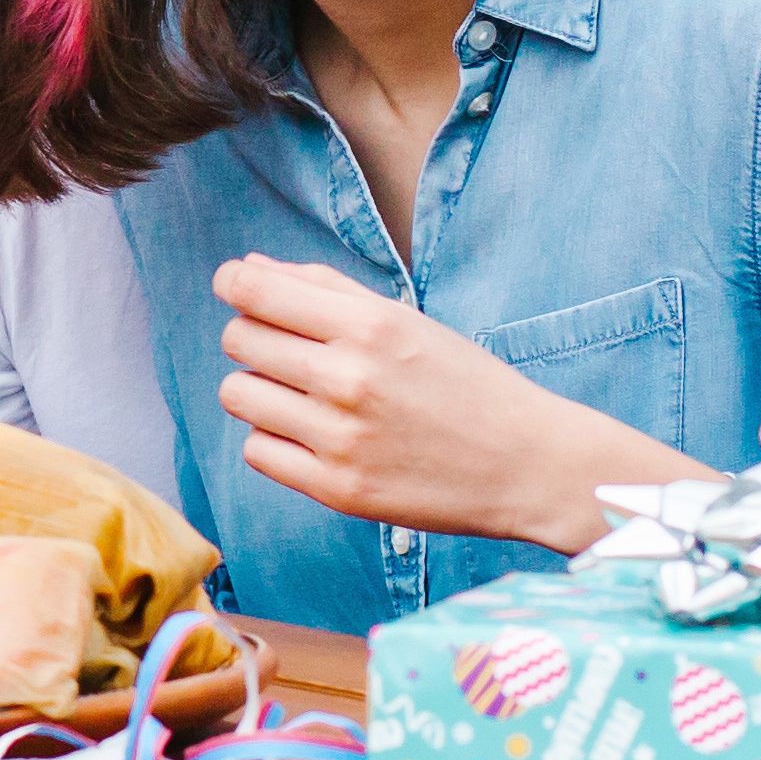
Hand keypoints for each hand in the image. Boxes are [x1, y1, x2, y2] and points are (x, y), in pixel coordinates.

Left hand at [208, 256, 667, 552]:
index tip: (237, 289)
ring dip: (260, 390)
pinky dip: (274, 440)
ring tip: (302, 396)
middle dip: (252, 337)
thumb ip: (325, 289)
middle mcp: (350, 378)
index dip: (234, 284)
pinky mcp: (338, 489)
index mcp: (371, 326)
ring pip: (239, 395)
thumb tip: (247, 270)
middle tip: (289, 350)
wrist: (526, 464)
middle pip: (238, 340)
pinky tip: (312, 435)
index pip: (255, 290)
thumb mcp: (405, 321)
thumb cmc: (466, 384)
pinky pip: (256, 452)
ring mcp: (341, 438)